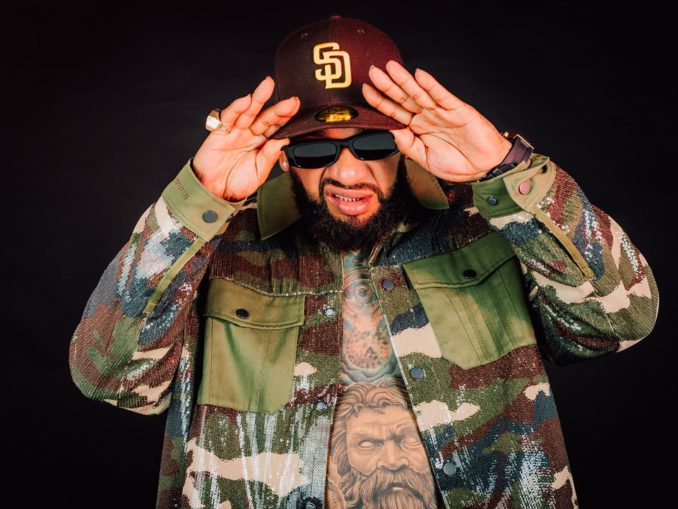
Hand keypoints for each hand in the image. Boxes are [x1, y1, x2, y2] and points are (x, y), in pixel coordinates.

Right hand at [193, 76, 300, 200]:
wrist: (215, 192)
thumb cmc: (237, 183)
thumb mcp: (259, 172)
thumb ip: (270, 156)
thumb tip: (284, 140)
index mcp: (263, 143)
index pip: (277, 127)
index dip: (286, 117)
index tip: (296, 107)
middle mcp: (250, 134)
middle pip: (266, 117)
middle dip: (278, 108)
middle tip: (291, 100)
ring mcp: (236, 131)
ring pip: (249, 112)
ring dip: (258, 99)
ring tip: (268, 86)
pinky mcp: (220, 131)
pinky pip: (229, 117)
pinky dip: (236, 108)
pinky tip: (245, 100)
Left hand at [362, 60, 511, 182]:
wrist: (484, 168)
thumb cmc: (457, 164)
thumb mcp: (425, 159)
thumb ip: (407, 145)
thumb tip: (389, 132)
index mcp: (417, 128)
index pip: (395, 112)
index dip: (380, 102)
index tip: (366, 91)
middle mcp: (427, 117)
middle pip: (403, 98)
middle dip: (388, 85)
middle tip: (373, 71)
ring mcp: (441, 112)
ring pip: (419, 93)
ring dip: (405, 80)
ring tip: (391, 68)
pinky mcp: (457, 109)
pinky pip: (442, 96)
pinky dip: (431, 85)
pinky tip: (420, 75)